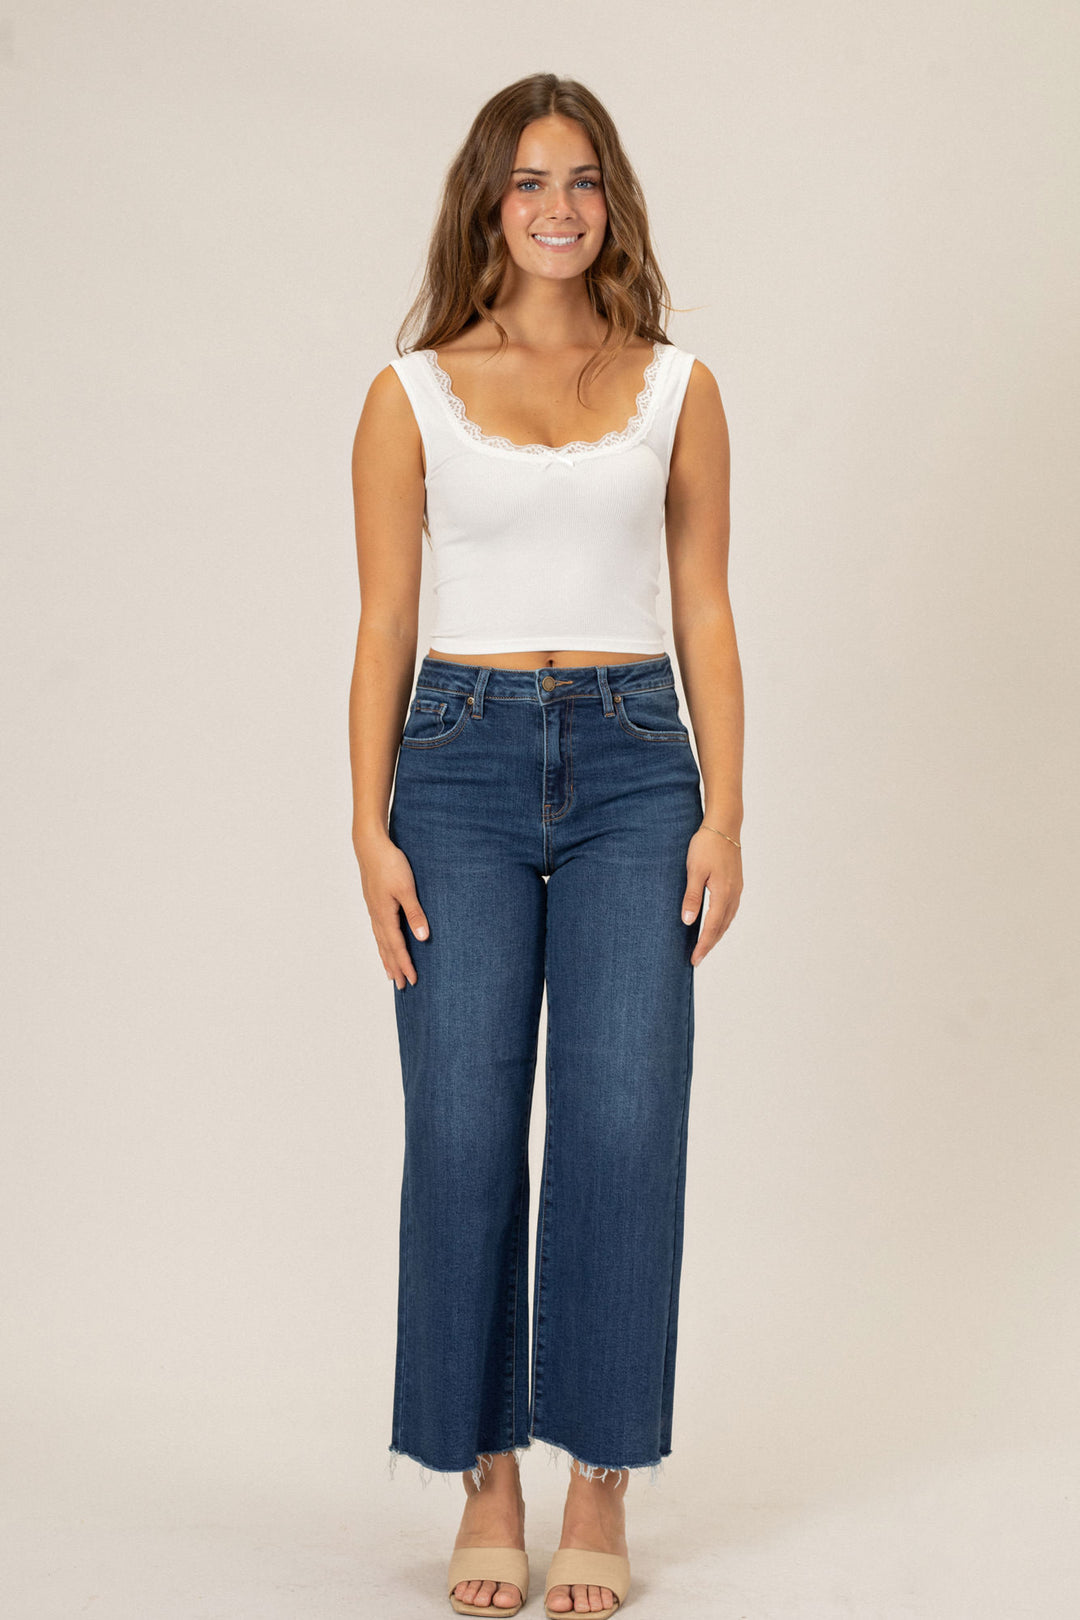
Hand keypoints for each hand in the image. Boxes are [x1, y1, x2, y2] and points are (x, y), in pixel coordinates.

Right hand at [355, 831, 429, 988]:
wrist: (371, 846)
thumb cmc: (390, 864)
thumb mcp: (407, 889)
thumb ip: (415, 914)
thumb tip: (423, 938)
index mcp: (385, 915)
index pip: (397, 947)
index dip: (405, 965)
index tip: (412, 980)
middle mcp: (377, 916)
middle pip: (386, 948)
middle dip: (395, 967)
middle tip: (401, 986)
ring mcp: (374, 909)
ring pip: (381, 940)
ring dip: (387, 958)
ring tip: (390, 972)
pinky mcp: (374, 902)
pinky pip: (378, 930)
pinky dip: (382, 943)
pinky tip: (384, 943)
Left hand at [681, 825, 741, 965]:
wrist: (724, 826)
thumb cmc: (706, 846)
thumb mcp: (694, 871)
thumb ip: (692, 897)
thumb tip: (689, 921)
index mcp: (723, 894)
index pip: (712, 927)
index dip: (703, 945)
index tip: (695, 959)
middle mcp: (733, 895)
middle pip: (722, 927)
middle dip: (709, 944)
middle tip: (697, 959)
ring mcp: (737, 889)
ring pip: (727, 920)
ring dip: (716, 934)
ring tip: (705, 945)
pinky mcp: (736, 883)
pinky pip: (730, 910)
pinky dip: (722, 922)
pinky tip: (715, 923)